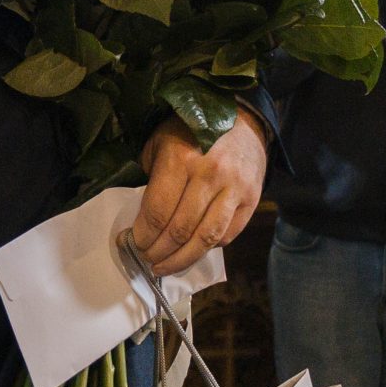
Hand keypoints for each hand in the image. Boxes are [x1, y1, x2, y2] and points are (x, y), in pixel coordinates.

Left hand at [134, 112, 268, 276]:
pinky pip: (228, 235)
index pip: (158, 212)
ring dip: (182, 259)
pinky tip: (193, 250)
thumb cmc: (192, 131)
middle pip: (180, 230)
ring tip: (165, 266)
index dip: (143, 236)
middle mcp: (210, 175)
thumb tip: (143, 219)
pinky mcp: (251, 199)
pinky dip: (208, 248)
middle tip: (147, 260)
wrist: (242, 120)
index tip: (134, 244)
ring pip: (206, 239)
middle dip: (159, 252)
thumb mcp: (160, 141)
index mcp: (181, 158)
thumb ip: (151, 177)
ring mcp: (234, 188)